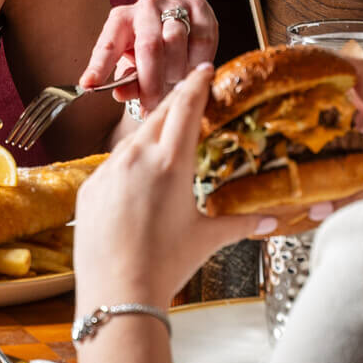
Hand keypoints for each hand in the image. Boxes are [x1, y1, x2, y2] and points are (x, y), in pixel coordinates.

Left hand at [72, 64, 258, 309]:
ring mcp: (109, 170)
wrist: (117, 292)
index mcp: (170, 162)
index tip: (204, 70)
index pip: (186, 107)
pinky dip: (129, 162)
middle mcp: (137, 157)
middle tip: (191, 95)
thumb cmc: (165, 265)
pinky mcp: (90, 186)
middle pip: (160, 115)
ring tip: (167, 138)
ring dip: (152, 132)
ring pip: (133, 139)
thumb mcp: (206, 238)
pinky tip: (139, 178)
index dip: (197, 84)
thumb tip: (272, 219)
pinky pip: (112, 164)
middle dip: (176, 102)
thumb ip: (240, 222)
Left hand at [80, 0, 216, 113]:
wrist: (178, 31)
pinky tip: (191, 69)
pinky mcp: (200, 7)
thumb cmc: (149, 54)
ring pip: (176, 42)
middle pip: (149, 46)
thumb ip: (127, 83)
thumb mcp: (133, 68)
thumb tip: (121, 94)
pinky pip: (202, 40)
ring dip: (176, 72)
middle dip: (150, 82)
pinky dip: (197, 62)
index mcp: (121, 19)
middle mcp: (146, 6)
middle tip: (151, 106)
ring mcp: (174, 3)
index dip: (99, 66)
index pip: (107, 44)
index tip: (90, 85)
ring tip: (173, 84)